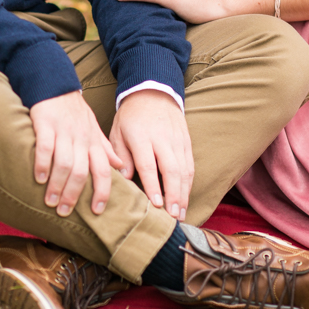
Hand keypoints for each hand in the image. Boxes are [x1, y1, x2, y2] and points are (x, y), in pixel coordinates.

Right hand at [30, 91, 123, 217]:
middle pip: (81, 172)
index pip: (103, 170)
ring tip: (50, 201)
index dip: (102, 191)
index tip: (96, 211)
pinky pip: (45, 147)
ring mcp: (63, 131)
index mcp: (93, 142)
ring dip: (57, 185)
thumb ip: (105, 149)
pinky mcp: (46, 124)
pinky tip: (38, 178)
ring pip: (64, 163)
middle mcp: (81, 139)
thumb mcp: (94, 129)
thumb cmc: (75, 112)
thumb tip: (120, 167)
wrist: (57, 85)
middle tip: (64, 212)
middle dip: (73, 195)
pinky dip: (42, 164)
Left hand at [110, 90, 193, 220]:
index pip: (148, 164)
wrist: (153, 92)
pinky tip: (185, 199)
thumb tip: (125, 179)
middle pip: (171, 169)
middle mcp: (161, 138)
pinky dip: (189, 184)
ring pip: (184, 169)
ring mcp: (176, 140)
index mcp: (141, 136)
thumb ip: (120, 155)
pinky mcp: (186, 141)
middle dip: (173, 195)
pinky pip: (190, 165)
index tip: (156, 205)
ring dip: (183, 193)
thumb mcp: (117, 131)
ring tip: (181, 214)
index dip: (153, 186)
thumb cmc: (130, 117)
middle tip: (173, 217)